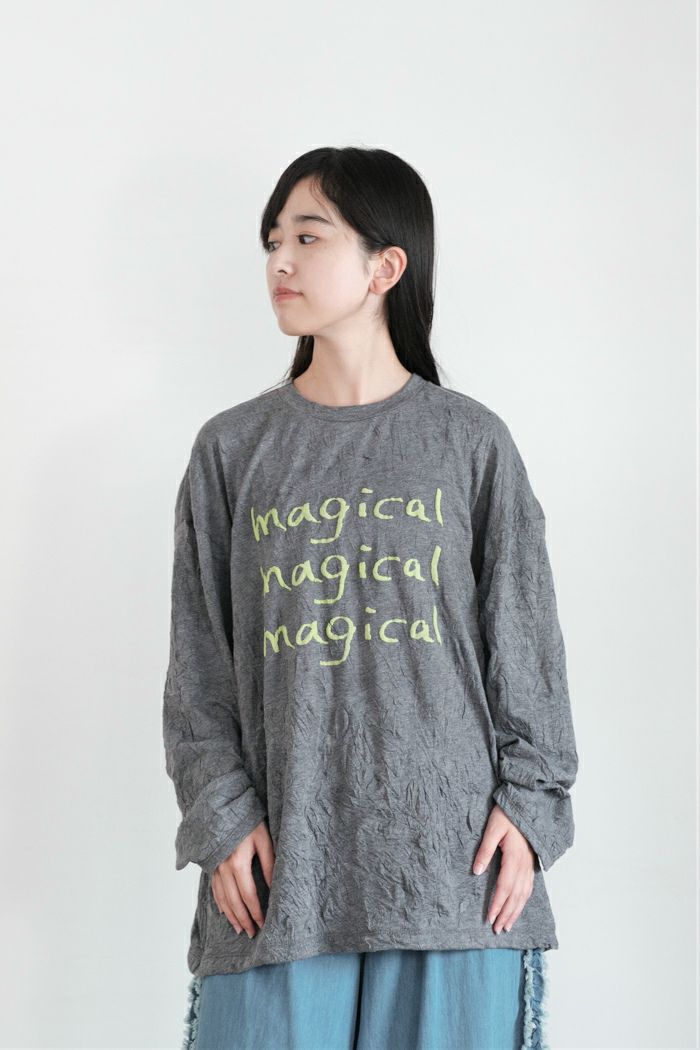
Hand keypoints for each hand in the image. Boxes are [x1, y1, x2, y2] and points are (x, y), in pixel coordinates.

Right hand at [211, 819, 274, 937]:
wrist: (224, 805)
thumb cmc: (248, 820)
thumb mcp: (264, 839)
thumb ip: (269, 863)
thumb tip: (275, 887)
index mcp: (238, 863)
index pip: (249, 896)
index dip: (256, 912)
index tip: (263, 924)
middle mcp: (223, 868)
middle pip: (234, 901)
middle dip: (244, 919)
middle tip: (251, 933)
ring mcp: (214, 866)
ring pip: (222, 897)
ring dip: (231, 915)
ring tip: (239, 928)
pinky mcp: (211, 863)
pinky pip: (214, 888)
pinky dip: (219, 901)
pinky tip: (224, 910)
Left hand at [472, 803, 535, 934]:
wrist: (526, 805)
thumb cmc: (507, 815)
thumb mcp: (492, 828)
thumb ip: (484, 849)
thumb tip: (476, 871)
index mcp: (514, 857)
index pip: (504, 887)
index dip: (497, 904)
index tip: (489, 918)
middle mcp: (524, 865)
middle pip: (515, 896)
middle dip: (506, 914)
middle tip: (497, 930)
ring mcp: (529, 866)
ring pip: (524, 895)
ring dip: (515, 912)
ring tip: (507, 926)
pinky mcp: (531, 865)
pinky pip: (528, 888)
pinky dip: (523, 902)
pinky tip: (518, 908)